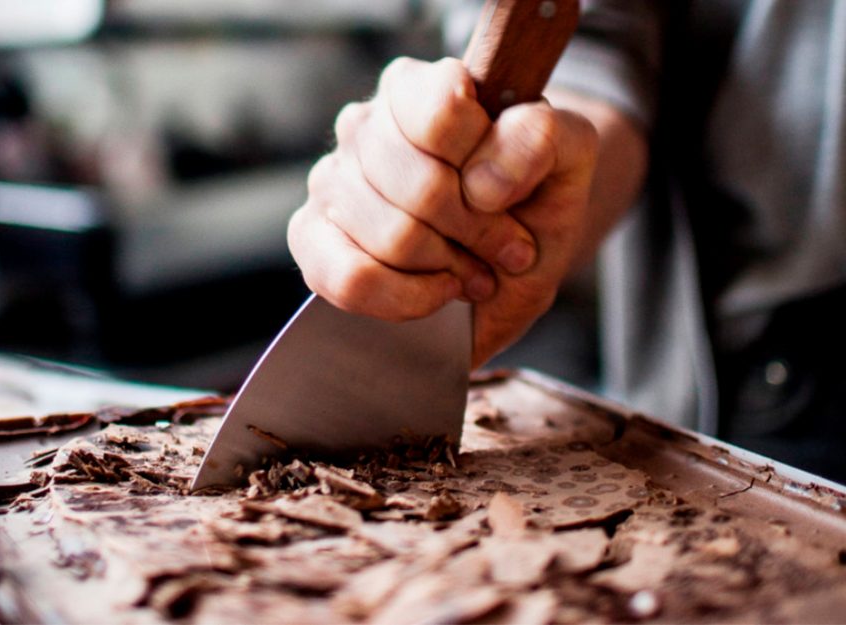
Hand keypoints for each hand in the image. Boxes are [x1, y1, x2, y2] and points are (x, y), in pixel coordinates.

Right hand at [288, 57, 597, 366]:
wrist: (506, 254)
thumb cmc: (531, 198)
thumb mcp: (566, 155)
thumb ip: (539, 142)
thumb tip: (481, 185)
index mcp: (421, 86)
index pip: (441, 113)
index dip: (487, 166)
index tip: (514, 199)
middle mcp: (365, 125)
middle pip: (419, 187)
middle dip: (476, 234)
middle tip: (506, 251)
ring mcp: (330, 180)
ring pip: (388, 236)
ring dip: (447, 269)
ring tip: (473, 273)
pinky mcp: (311, 235)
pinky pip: (345, 277)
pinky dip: (404, 299)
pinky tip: (434, 294)